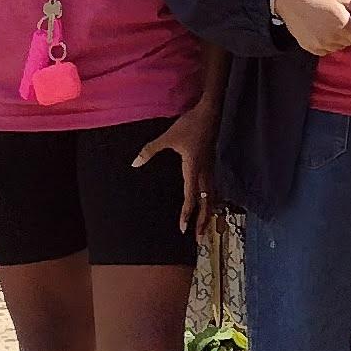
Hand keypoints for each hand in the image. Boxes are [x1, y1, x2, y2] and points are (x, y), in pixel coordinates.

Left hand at [137, 104, 215, 231]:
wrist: (212, 112)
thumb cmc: (189, 125)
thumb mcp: (168, 137)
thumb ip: (150, 150)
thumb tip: (134, 164)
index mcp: (193, 169)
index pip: (190, 197)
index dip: (186, 214)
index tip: (182, 229)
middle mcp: (205, 172)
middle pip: (207, 202)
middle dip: (203, 221)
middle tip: (200, 237)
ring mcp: (212, 168)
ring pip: (213, 196)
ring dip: (210, 212)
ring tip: (208, 225)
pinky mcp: (215, 163)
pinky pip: (216, 187)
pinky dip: (214, 200)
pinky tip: (212, 203)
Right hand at [272, 0, 350, 57]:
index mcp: (343, 25)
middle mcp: (332, 38)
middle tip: (345, 18)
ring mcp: (320, 44)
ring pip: (338, 47)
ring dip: (340, 38)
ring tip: (332, 22)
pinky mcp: (309, 47)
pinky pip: (325, 50)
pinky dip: (327, 42)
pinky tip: (322, 29)